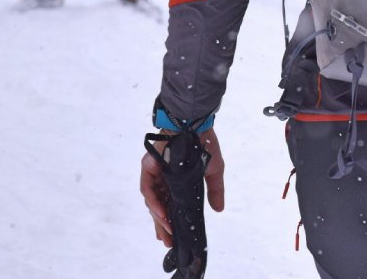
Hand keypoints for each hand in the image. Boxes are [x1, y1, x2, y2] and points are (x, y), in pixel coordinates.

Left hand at [140, 129, 224, 246]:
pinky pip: (147, 188)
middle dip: (162, 225)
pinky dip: (153, 202)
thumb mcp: (214, 171)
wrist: (196, 125)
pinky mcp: (149, 166)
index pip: (169, 205)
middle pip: (158, 206)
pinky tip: (161, 213)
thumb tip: (219, 209)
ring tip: (167, 231)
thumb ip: (214, 190)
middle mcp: (162, 178)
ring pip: (152, 200)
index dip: (170, 222)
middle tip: (168, 241)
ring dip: (158, 217)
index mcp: (175, 181)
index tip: (173, 237)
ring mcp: (155, 173)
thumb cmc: (204, 144)